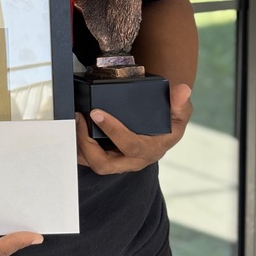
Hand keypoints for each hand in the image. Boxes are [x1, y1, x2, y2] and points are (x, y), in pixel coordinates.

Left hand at [76, 82, 192, 174]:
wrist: (161, 131)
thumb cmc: (169, 123)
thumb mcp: (180, 114)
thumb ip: (180, 103)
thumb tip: (182, 90)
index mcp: (150, 150)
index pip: (130, 146)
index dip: (112, 131)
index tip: (97, 112)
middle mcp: (132, 161)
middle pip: (104, 164)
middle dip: (87, 143)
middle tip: (79, 118)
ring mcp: (118, 162)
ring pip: (92, 163)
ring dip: (78, 145)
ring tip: (73, 121)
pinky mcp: (107, 158)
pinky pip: (87, 158)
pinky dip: (77, 146)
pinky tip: (72, 129)